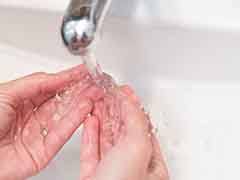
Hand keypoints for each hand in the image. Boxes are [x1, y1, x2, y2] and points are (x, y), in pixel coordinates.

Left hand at [0, 65, 102, 179]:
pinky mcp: (44, 152)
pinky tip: (85, 108)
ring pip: (65, 116)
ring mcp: (40, 134)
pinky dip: (75, 120)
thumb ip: (36, 82)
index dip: (69, 78)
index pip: (52, 87)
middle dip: (80, 90)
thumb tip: (58, 76)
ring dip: (82, 103)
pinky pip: (62, 134)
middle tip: (95, 81)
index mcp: (24, 101)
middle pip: (62, 101)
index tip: (84, 70)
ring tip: (95, 92)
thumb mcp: (7, 92)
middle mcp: (34, 117)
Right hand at [79, 86, 168, 179]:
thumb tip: (130, 101)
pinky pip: (91, 150)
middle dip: (116, 109)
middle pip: (124, 132)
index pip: (144, 129)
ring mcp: (111, 172)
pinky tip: (90, 120)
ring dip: (102, 118)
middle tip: (110, 92)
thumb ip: (135, 121)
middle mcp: (132, 169)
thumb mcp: (136, 148)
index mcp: (152, 168)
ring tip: (98, 100)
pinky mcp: (93, 175)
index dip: (134, 108)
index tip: (126, 93)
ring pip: (107, 139)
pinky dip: (90, 133)